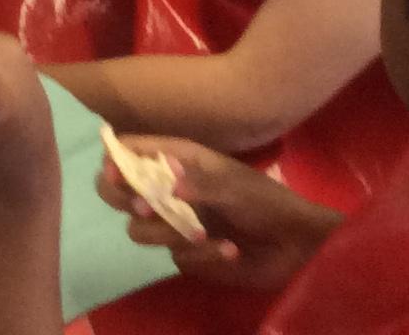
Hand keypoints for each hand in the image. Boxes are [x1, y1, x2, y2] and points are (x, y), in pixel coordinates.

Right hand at [94, 138, 339, 292]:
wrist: (294, 244)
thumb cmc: (264, 201)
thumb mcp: (233, 185)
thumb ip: (198, 183)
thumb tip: (167, 186)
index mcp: (177, 160)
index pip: (129, 152)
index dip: (115, 160)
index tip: (116, 176)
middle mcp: (168, 189)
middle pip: (116, 192)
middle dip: (124, 199)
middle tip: (147, 209)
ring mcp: (174, 223)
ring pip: (139, 229)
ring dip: (168, 232)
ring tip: (203, 234)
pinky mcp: (187, 255)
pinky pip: (175, 257)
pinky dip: (202, 255)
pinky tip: (229, 250)